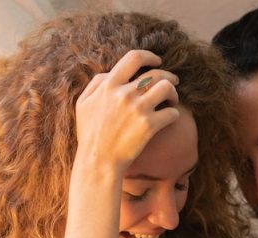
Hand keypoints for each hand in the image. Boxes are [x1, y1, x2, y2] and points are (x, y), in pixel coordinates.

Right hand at [74, 50, 179, 177]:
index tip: (157, 61)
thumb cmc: (89, 134)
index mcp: (109, 85)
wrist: (98, 161)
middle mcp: (125, 93)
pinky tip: (170, 118)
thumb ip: (96, 84)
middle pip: (156, 73)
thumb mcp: (83, 104)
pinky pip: (172, 113)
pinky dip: (174, 114)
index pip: (134, 58)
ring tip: (172, 100)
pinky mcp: (149, 126)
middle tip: (173, 81)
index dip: (149, 56)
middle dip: (168, 75)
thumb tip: (111, 73)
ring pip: (167, 88)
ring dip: (173, 93)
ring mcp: (138, 109)